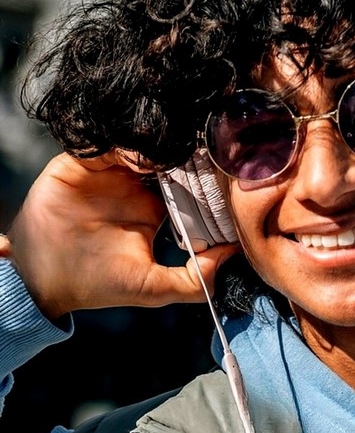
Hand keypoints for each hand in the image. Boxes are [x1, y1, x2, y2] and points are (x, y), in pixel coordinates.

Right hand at [4, 151, 238, 318]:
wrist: (44, 282)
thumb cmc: (100, 285)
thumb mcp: (155, 288)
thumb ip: (194, 280)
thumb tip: (231, 257)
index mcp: (153, 208)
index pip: (186, 184)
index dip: (202, 178)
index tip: (219, 176)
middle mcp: (133, 186)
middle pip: (166, 159)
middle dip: (183, 155)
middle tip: (201, 153)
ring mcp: (107, 173)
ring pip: (139, 147)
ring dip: (156, 147)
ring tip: (172, 153)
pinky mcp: (81, 164)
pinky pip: (105, 144)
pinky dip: (123, 144)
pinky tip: (140, 156)